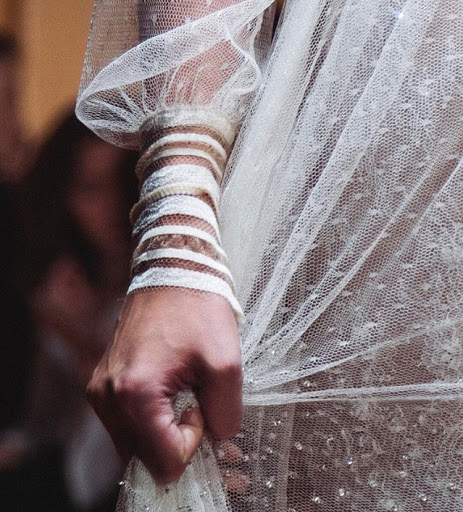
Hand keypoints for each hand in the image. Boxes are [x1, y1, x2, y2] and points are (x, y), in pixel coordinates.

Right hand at [87, 288, 242, 483]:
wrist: (173, 271)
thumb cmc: (199, 309)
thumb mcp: (227, 363)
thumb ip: (226, 415)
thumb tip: (216, 439)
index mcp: (135, 393)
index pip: (164, 463)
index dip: (193, 442)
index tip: (202, 403)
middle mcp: (107, 396)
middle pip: (144, 459)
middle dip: (177, 442)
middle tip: (198, 405)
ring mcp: (100, 390)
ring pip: (134, 443)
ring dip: (163, 432)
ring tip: (184, 393)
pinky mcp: (102, 383)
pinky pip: (126, 422)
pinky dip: (150, 419)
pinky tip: (169, 390)